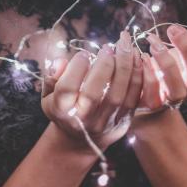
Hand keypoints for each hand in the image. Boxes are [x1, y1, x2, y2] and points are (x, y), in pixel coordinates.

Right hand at [41, 30, 142, 150]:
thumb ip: (52, 76)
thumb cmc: (64, 108)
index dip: (76, 68)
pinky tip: (136, 58)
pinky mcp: (123, 121)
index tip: (84, 53)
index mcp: (62, 110)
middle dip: (103, 66)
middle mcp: (83, 119)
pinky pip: (133, 98)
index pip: (67, 88)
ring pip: (117, 95)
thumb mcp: (49, 94)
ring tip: (125, 46)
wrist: (80, 140)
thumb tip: (61, 61)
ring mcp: (105, 122)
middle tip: (108, 47)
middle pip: (93, 93)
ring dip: (124, 67)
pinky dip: (137, 77)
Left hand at [137, 21, 186, 112]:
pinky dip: (148, 74)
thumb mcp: (184, 52)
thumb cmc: (171, 67)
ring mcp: (173, 98)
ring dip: (166, 62)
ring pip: (177, 91)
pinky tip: (144, 57)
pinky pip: (152, 94)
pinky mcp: (153, 103)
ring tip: (153, 41)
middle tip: (173, 28)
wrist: (148, 91)